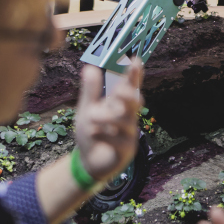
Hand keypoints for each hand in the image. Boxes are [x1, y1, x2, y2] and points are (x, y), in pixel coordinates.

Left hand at [73, 61, 142, 182]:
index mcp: (118, 104)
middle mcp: (127, 116)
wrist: (88, 162)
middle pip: (135, 100)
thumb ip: (90, 91)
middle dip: (128, 95)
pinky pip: (118, 138)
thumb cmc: (91, 133)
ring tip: (91, 119)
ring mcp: (129, 133)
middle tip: (117, 92)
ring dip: (107, 117)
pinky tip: (94, 134)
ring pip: (125, 119)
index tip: (136, 60)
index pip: (129, 86)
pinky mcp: (127, 149)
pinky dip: (103, 134)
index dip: (134, 74)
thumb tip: (90, 67)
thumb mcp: (86, 110)